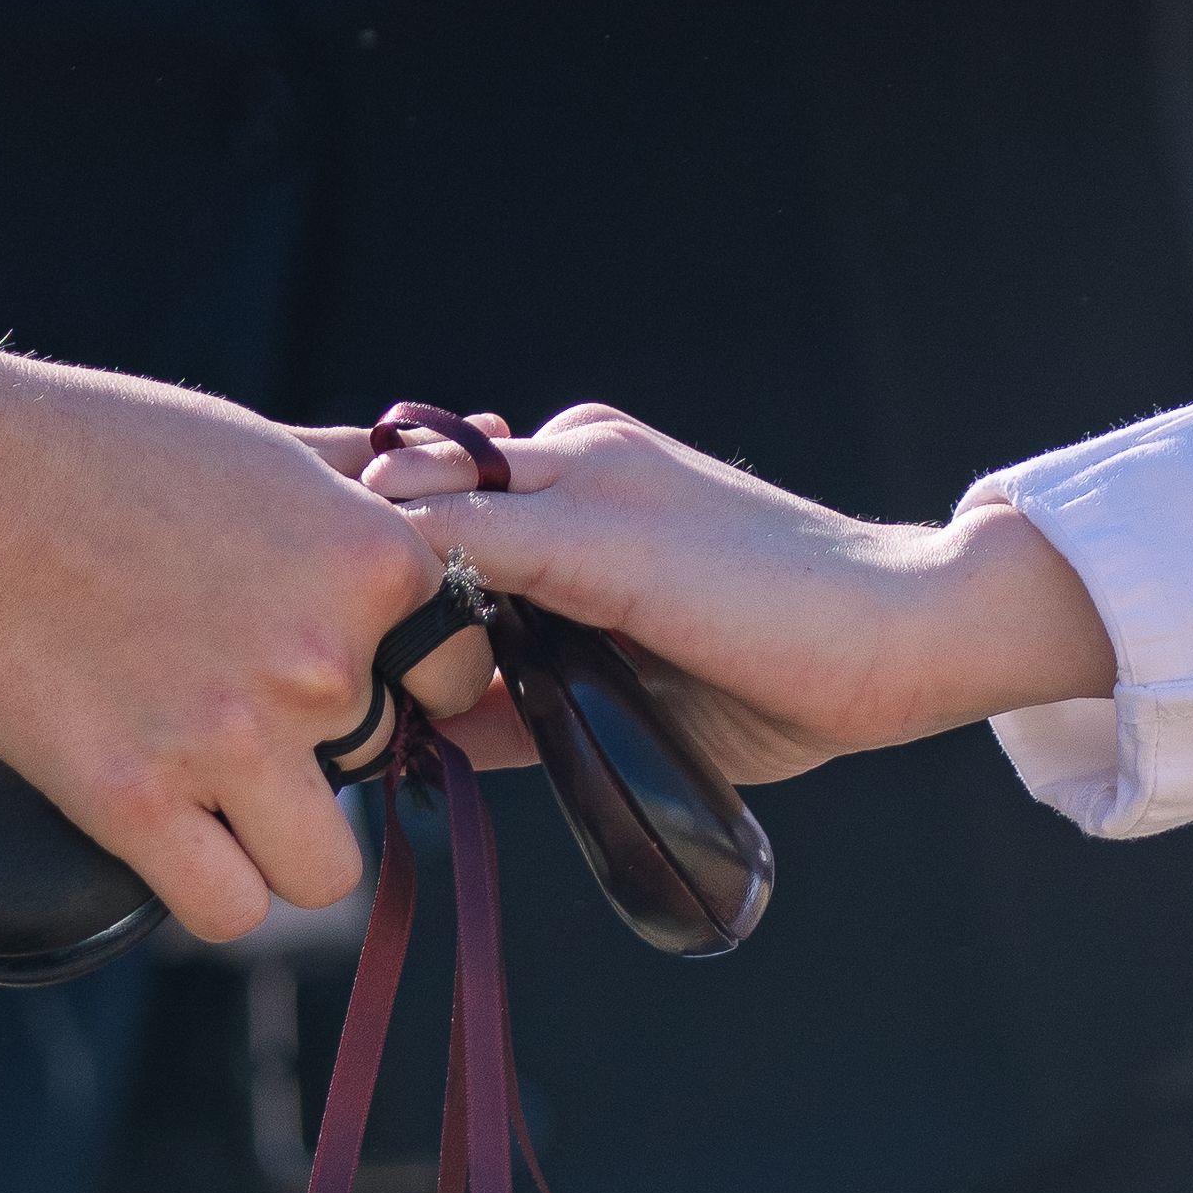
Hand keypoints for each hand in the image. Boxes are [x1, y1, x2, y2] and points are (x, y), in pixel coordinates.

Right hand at [0, 348, 477, 940]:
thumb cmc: (102, 447)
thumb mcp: (256, 442)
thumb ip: (361, 473)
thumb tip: (479, 438)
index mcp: (369, 565)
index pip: (458, 677)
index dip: (409, 686)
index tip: (354, 680)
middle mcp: (319, 662)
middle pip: (382, 769)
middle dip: (327, 755)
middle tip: (247, 718)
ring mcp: (230, 740)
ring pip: (321, 871)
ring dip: (279, 845)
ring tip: (224, 798)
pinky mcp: (135, 800)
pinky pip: (227, 908)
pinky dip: (207, 888)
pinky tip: (175, 840)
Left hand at [352, 403, 1115, 784]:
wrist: (912, 633)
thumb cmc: (791, 668)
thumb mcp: (631, 685)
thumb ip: (528, 695)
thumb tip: (431, 740)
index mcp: (584, 474)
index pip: (437, 492)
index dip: (364, 552)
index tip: (311, 622)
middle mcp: (574, 453)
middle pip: (403, 481)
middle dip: (335, 556)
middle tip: (280, 643)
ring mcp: (585, 481)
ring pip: (416, 497)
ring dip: (358, 577)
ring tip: (307, 658)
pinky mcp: (597, 532)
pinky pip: (458, 537)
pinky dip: (401, 592)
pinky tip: (366, 660)